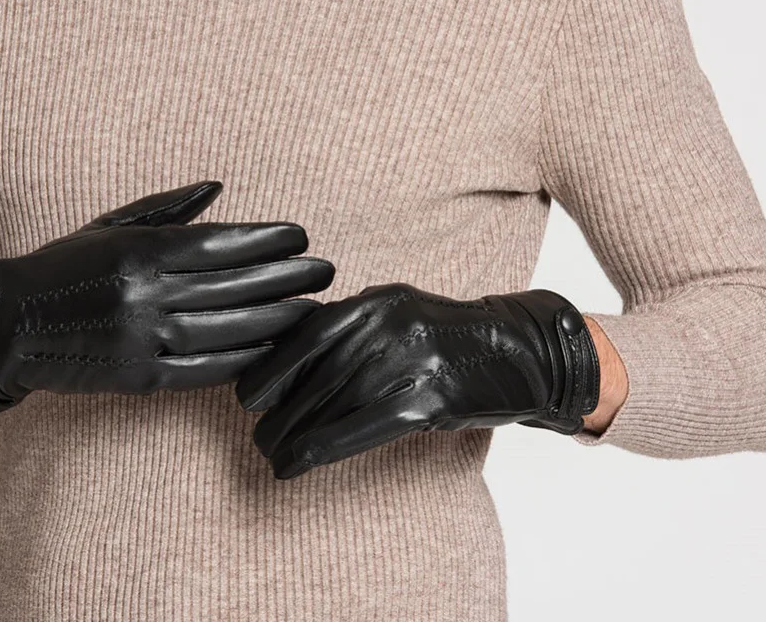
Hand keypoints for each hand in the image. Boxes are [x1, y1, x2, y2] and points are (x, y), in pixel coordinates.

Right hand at [0, 179, 333, 415]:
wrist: (10, 324)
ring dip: (278, 318)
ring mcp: (144, 338)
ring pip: (228, 328)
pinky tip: (276, 347)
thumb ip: (169, 207)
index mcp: (140, 250)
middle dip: (287, 276)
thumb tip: (221, 187)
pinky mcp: (141, 377)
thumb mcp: (110, 224)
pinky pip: (205, 368)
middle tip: (326, 270)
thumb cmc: (65, 264)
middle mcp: (146, 293)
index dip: (268, 240)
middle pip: (235, 285)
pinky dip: (246, 358)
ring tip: (314, 308)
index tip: (302, 236)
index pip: (222, 244)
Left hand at [235, 282, 599, 478]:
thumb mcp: (399, 316)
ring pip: (336, 402)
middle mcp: (392, 324)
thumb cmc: (446, 339)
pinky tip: (298, 465)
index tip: (247, 395)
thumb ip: (353, 331)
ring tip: (272, 456)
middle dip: (281, 409)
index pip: (310, 332)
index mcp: (379, 300)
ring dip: (296, 434)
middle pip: (320, 373)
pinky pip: (363, 427)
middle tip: (258, 436)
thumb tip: (289, 364)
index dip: (273, 366)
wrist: (518, 353)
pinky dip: (323, 448)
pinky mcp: (431, 399)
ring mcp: (413, 360)